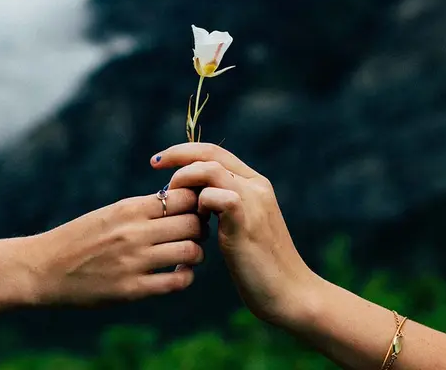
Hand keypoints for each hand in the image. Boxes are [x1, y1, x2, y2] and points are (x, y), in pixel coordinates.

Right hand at [24, 189, 204, 306]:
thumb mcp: (109, 213)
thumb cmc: (79, 238)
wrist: (42, 269)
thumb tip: (180, 201)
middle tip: (196, 233)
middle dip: (200, 228)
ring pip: (191, 252)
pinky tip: (178, 273)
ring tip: (187, 254)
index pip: (184, 197)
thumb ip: (142, 209)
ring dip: (196, 253)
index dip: (196, 203)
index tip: (194, 210)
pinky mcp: (132, 289)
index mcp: (129, 209)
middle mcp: (135, 233)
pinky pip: (177, 282)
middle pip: (193, 223)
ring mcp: (134, 262)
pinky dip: (185, 277)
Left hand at [152, 143, 318, 323]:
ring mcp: (254, 201)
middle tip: (155, 165)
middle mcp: (257, 186)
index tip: (159, 161)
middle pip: (210, 153)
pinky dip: (198, 204)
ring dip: (184, 181)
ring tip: (174, 202)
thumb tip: (193, 199)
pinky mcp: (246, 222)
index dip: (185, 152)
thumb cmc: (260, 266)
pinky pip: (215, 196)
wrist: (290, 293)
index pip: (215, 152)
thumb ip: (222, 208)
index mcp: (255, 184)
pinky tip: (197, 224)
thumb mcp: (240, 227)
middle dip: (177, 156)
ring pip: (210, 169)